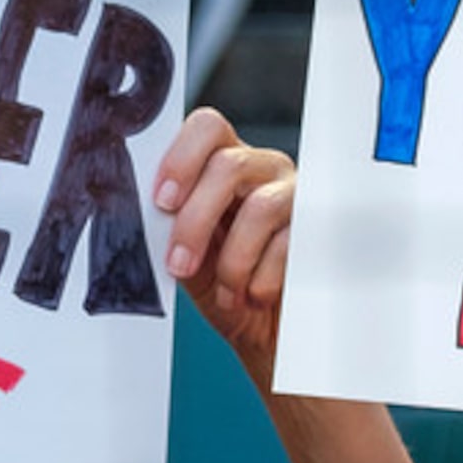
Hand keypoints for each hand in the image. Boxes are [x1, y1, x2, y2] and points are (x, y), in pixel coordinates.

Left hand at [156, 106, 292, 385]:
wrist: (266, 335)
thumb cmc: (225, 290)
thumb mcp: (189, 260)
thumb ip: (170, 229)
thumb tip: (143, 212)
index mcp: (224, 166)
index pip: (207, 128)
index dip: (181, 158)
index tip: (162, 202)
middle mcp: (263, 171)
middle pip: (229, 165)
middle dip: (196, 221)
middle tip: (179, 264)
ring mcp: (296, 197)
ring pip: (260, 207)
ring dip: (233, 260)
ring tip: (226, 293)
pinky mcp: (319, 231)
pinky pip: (289, 244)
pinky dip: (261, 280)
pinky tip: (253, 297)